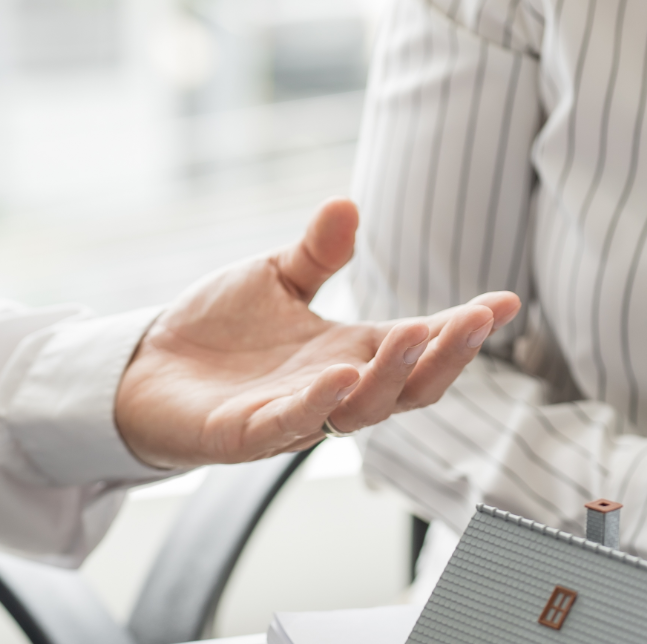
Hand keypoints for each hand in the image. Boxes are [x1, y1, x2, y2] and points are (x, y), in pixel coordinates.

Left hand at [112, 199, 520, 467]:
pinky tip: (341, 376)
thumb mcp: (273, 279)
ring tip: (418, 333)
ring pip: (358, 411)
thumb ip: (317, 255)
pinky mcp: (242, 435)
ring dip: (392, 376)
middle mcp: (330, 392)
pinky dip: (318, 405)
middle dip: (445, 357)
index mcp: (348, 355)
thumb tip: (348, 205)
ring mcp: (291, 418)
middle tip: (475, 321)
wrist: (142, 370)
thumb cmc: (214, 335)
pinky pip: (288, 427)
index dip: (462, 330)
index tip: (505, 302)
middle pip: (406, 388)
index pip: (417, 346)